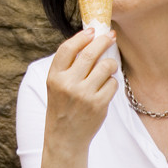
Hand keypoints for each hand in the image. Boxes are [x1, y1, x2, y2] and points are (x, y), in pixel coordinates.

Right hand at [43, 28, 117, 155]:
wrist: (65, 137)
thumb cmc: (62, 106)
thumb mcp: (56, 85)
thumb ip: (68, 66)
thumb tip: (90, 40)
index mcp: (54, 77)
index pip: (68, 49)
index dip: (81, 37)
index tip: (92, 30)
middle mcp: (68, 84)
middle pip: (90, 54)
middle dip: (103, 41)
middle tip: (110, 35)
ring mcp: (84, 95)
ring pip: (105, 67)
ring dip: (110, 64)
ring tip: (108, 67)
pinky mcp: (98, 104)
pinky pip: (112, 83)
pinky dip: (112, 83)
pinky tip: (105, 88)